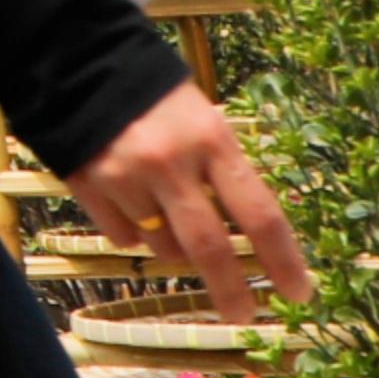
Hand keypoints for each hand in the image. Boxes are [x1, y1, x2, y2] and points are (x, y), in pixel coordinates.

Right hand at [68, 82, 306, 318]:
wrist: (79, 63)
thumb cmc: (158, 97)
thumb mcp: (205, 123)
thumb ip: (221, 175)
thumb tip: (234, 238)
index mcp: (212, 142)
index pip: (259, 214)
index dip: (283, 260)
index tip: (299, 293)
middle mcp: (170, 163)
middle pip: (208, 246)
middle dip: (230, 289)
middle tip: (241, 314)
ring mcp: (124, 175)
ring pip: (161, 245)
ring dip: (174, 246)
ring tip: (168, 215)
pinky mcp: (85, 183)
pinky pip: (122, 236)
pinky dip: (134, 234)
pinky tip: (133, 206)